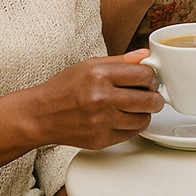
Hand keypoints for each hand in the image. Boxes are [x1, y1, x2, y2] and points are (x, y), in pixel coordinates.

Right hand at [28, 50, 162, 149]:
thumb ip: (121, 60)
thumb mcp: (90, 65)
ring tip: (137, 107)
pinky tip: (124, 118)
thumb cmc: (64, 88)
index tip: (150, 79)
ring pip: (143, 119)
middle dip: (155, 96)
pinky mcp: (100, 140)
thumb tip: (146, 55)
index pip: (144, 75)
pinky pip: (131, 134)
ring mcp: (101, 122)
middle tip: (152, 95)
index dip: (152, 77)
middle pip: (149, 100)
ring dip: (145, 113)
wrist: (40, 115)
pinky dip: (132, 126)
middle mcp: (101, 99)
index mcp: (100, 75)